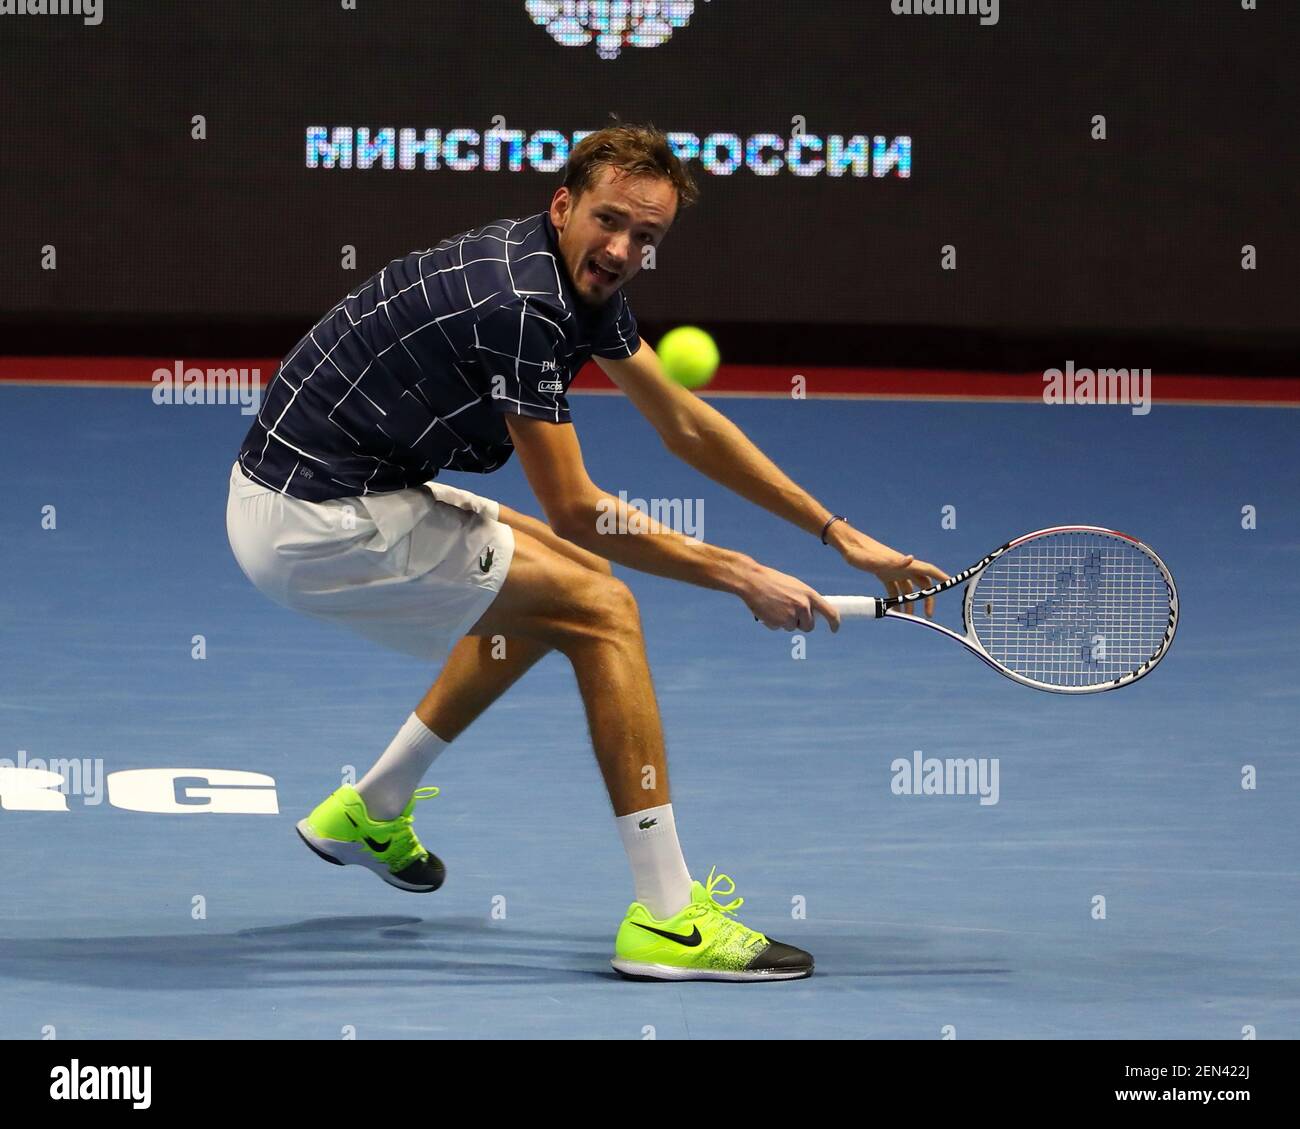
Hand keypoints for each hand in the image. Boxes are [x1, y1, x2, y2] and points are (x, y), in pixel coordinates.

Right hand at [737, 560, 840, 632]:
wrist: (752, 580)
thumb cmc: (772, 581)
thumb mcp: (794, 586)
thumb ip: (804, 598)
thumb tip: (811, 612)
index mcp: (809, 595)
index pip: (830, 612)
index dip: (834, 623)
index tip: (834, 629)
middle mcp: (803, 606)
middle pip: (809, 626)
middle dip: (801, 624)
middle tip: (789, 613)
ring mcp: (791, 616)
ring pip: (792, 627)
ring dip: (784, 622)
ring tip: (774, 606)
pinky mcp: (778, 623)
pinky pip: (779, 628)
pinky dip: (773, 622)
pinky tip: (767, 610)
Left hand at [832, 525, 948, 616]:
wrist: (848, 545)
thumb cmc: (861, 551)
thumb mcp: (877, 560)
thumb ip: (895, 562)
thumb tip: (911, 558)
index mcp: (904, 563)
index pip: (928, 570)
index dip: (940, 576)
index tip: (951, 583)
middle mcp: (902, 566)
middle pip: (921, 583)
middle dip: (926, 598)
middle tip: (927, 614)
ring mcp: (893, 570)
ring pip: (907, 588)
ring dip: (910, 602)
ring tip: (909, 617)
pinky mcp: (883, 573)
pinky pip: (894, 588)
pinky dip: (896, 599)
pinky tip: (894, 609)